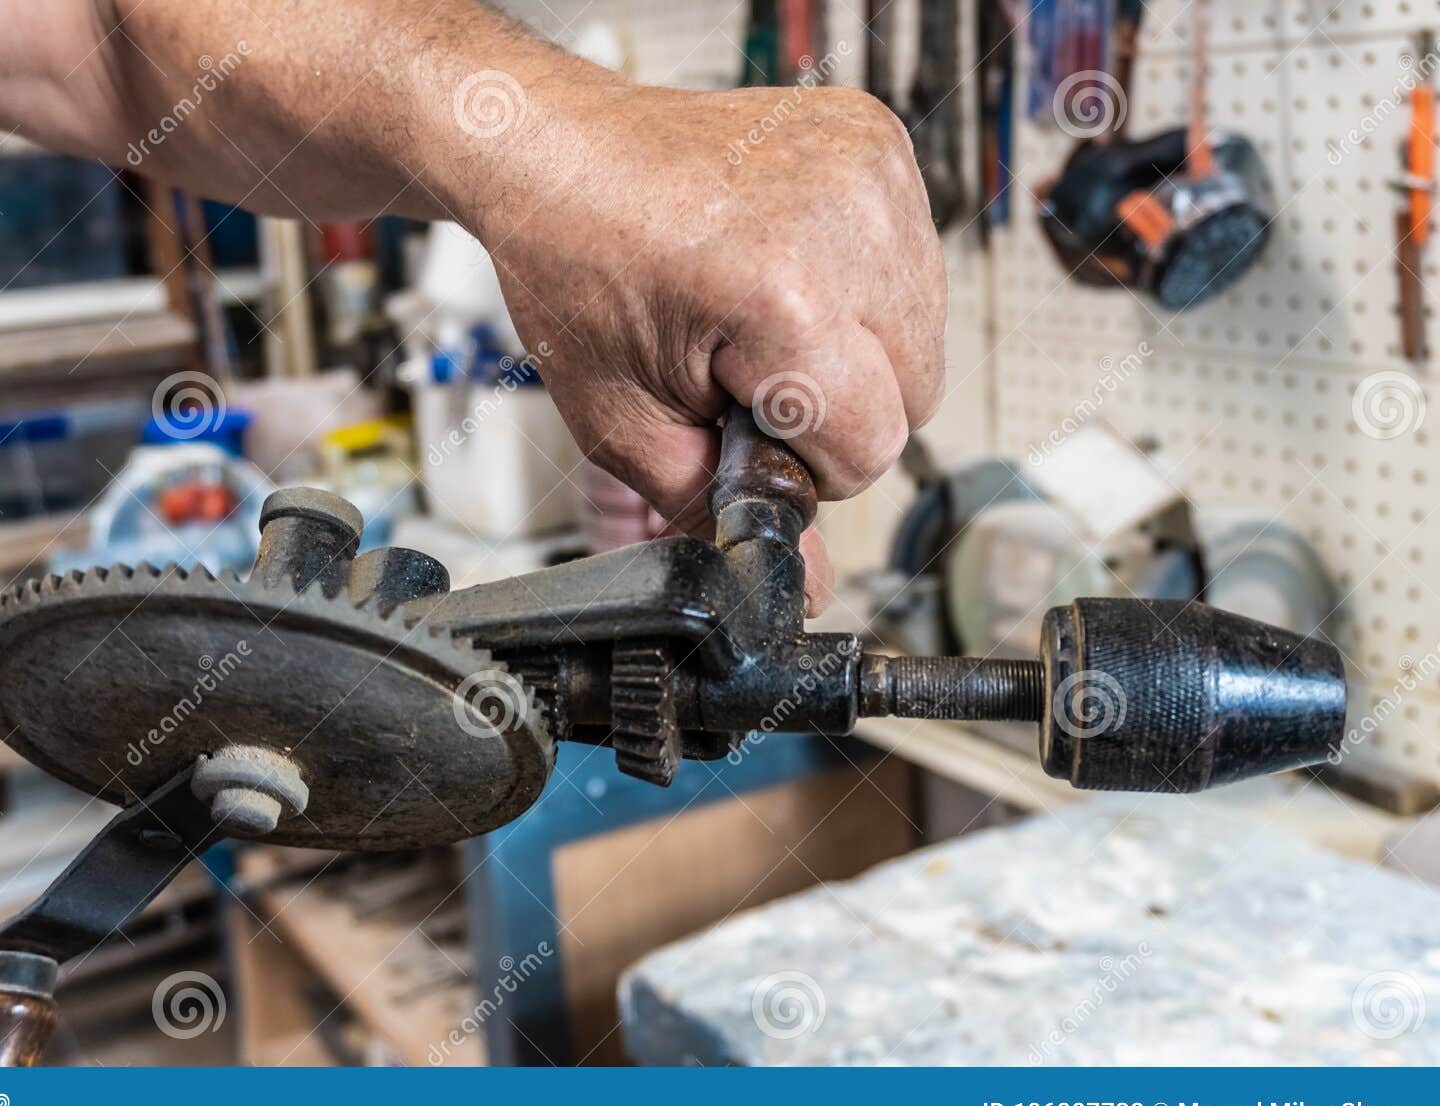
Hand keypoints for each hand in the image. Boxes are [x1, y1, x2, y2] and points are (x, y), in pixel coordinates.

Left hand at [468, 80, 947, 611]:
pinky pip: (915, 264)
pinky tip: (787, 270)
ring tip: (759, 314)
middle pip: (916, 395)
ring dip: (855, 350)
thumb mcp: (626, 422)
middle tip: (745, 369)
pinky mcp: (879, 141)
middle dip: (835, 408)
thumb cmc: (574, 265)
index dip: (804, 461)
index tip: (744, 423)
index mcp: (782, 293)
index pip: (871, 447)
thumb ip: (720, 513)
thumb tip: (806, 588)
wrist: (556, 155)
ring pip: (926, 333)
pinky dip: (863, 288)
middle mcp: (845, 220)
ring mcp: (871, 170)